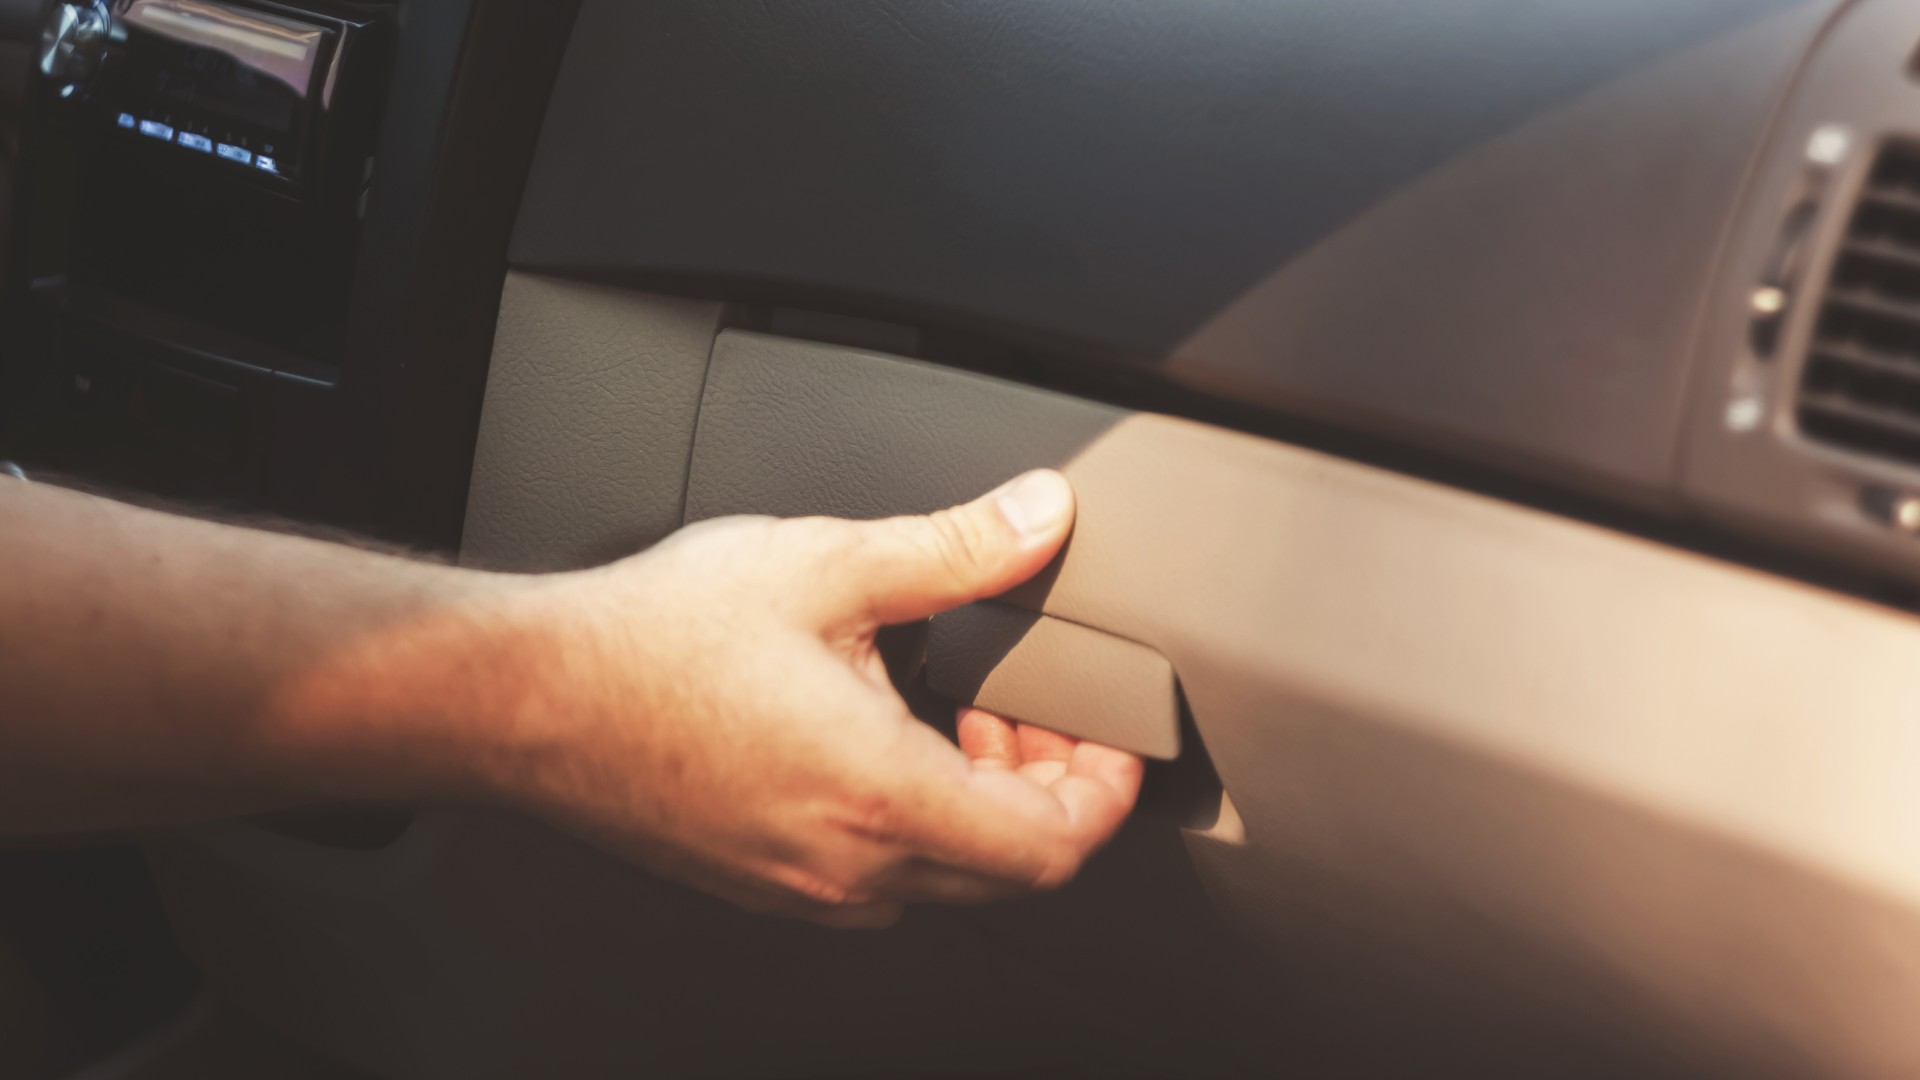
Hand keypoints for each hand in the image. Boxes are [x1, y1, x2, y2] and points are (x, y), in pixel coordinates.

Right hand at [474, 470, 1143, 927]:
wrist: (525, 699)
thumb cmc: (651, 640)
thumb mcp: (824, 563)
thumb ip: (956, 547)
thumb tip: (1041, 514)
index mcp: (879, 795)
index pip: (1054, 847)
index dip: (1106, 794)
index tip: (1109, 740)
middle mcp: (848, 865)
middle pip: (1011, 868)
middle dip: (1047, 787)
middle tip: (1026, 707)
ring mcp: (803, 887)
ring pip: (946, 874)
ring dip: (980, 801)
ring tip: (954, 712)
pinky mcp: (765, 882)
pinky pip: (881, 875)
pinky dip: (915, 817)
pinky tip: (881, 738)